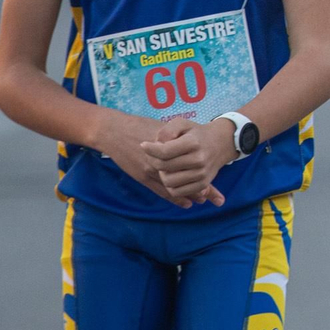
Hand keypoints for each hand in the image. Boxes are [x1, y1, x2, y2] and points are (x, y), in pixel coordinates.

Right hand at [91, 113, 205, 207]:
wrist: (115, 132)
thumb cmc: (140, 126)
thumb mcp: (164, 127)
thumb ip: (178, 138)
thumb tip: (194, 146)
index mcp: (170, 147)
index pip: (193, 165)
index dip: (205, 176)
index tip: (215, 182)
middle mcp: (163, 161)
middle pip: (188, 179)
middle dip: (202, 189)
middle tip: (215, 198)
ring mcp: (152, 171)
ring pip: (176, 188)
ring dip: (190, 195)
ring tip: (202, 200)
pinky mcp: (142, 177)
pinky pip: (161, 191)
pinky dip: (175, 198)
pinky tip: (186, 203)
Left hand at [142, 118, 231, 206]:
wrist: (221, 144)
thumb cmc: (196, 133)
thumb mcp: (182, 124)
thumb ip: (166, 131)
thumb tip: (156, 145)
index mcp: (193, 143)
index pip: (164, 151)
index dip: (150, 149)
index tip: (144, 145)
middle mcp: (199, 159)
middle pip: (163, 167)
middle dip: (153, 160)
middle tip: (154, 156)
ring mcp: (202, 174)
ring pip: (168, 182)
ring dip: (162, 174)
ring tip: (164, 166)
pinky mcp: (202, 184)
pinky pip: (177, 192)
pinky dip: (170, 186)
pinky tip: (171, 175)